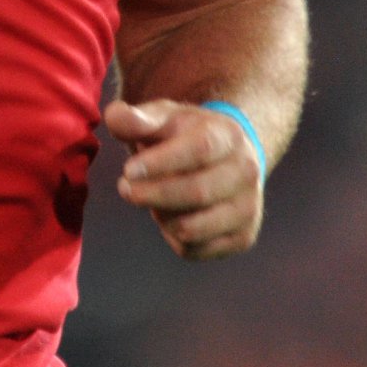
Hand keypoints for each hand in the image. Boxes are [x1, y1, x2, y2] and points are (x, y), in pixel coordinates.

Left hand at [103, 98, 263, 260]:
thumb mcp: (160, 117)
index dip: (161, 163)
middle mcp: (246, 172)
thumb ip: (134, 117)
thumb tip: (117, 119)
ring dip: (161, 217)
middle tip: (124, 188)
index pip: (198, 150)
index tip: (127, 170)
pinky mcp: (242, 237)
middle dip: (152, 194)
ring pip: (195, 227)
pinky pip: (196, 249)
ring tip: (150, 199)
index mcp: (227, 135)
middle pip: (197, 191)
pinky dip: (171, 236)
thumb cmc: (182, 134)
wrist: (222, 157)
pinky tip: (168, 215)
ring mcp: (248, 208)